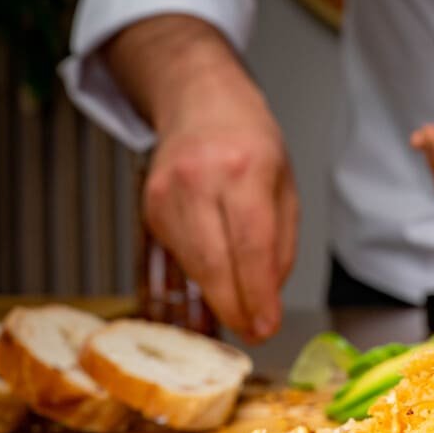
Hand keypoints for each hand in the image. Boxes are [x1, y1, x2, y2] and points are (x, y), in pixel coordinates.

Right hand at [105, 16, 297, 341]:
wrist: (200, 103)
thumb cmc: (250, 142)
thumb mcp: (285, 184)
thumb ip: (281, 243)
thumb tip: (268, 296)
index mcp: (244, 168)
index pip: (251, 246)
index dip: (258, 295)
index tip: (267, 325)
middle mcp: (200, 179)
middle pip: (214, 264)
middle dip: (235, 307)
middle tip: (254, 329)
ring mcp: (166, 193)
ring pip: (193, 266)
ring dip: (218, 294)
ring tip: (241, 305)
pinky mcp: (149, 207)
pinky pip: (179, 256)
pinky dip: (201, 270)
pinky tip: (217, 265)